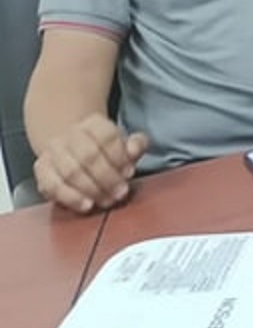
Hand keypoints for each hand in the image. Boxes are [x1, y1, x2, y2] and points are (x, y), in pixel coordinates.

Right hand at [33, 113, 149, 213]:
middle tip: (120, 193)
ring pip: (71, 172)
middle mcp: (70, 134)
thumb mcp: (125, 145)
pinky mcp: (41, 170)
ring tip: (106, 200)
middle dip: (107, 178)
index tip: (129, 173)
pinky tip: (86, 204)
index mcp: (93, 123)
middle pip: (89, 155)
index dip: (120, 157)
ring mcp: (52, 151)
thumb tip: (135, 149)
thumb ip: (136, 145)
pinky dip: (71, 198)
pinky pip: (53, 186)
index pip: (107, 136)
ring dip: (92, 190)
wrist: (72, 151)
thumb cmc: (105, 152)